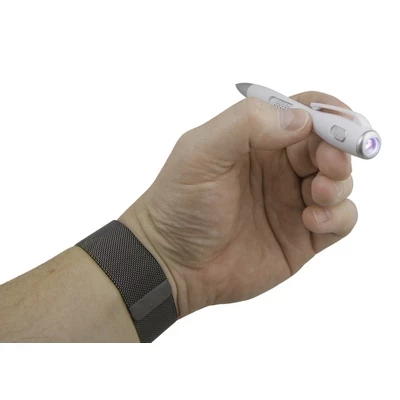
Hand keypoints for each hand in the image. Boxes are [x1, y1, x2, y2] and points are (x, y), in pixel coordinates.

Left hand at [119, 93, 356, 317]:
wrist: (172, 263)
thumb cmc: (179, 204)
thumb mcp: (202, 152)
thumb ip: (247, 124)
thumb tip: (301, 119)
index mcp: (256, 141)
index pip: (303, 113)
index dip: (327, 113)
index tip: (342, 122)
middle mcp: (278, 168)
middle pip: (329, 146)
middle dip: (339, 149)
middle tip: (330, 164)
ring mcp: (291, 202)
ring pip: (340, 182)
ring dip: (340, 183)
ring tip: (317, 194)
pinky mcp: (302, 237)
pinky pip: (340, 220)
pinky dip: (339, 216)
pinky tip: (312, 220)